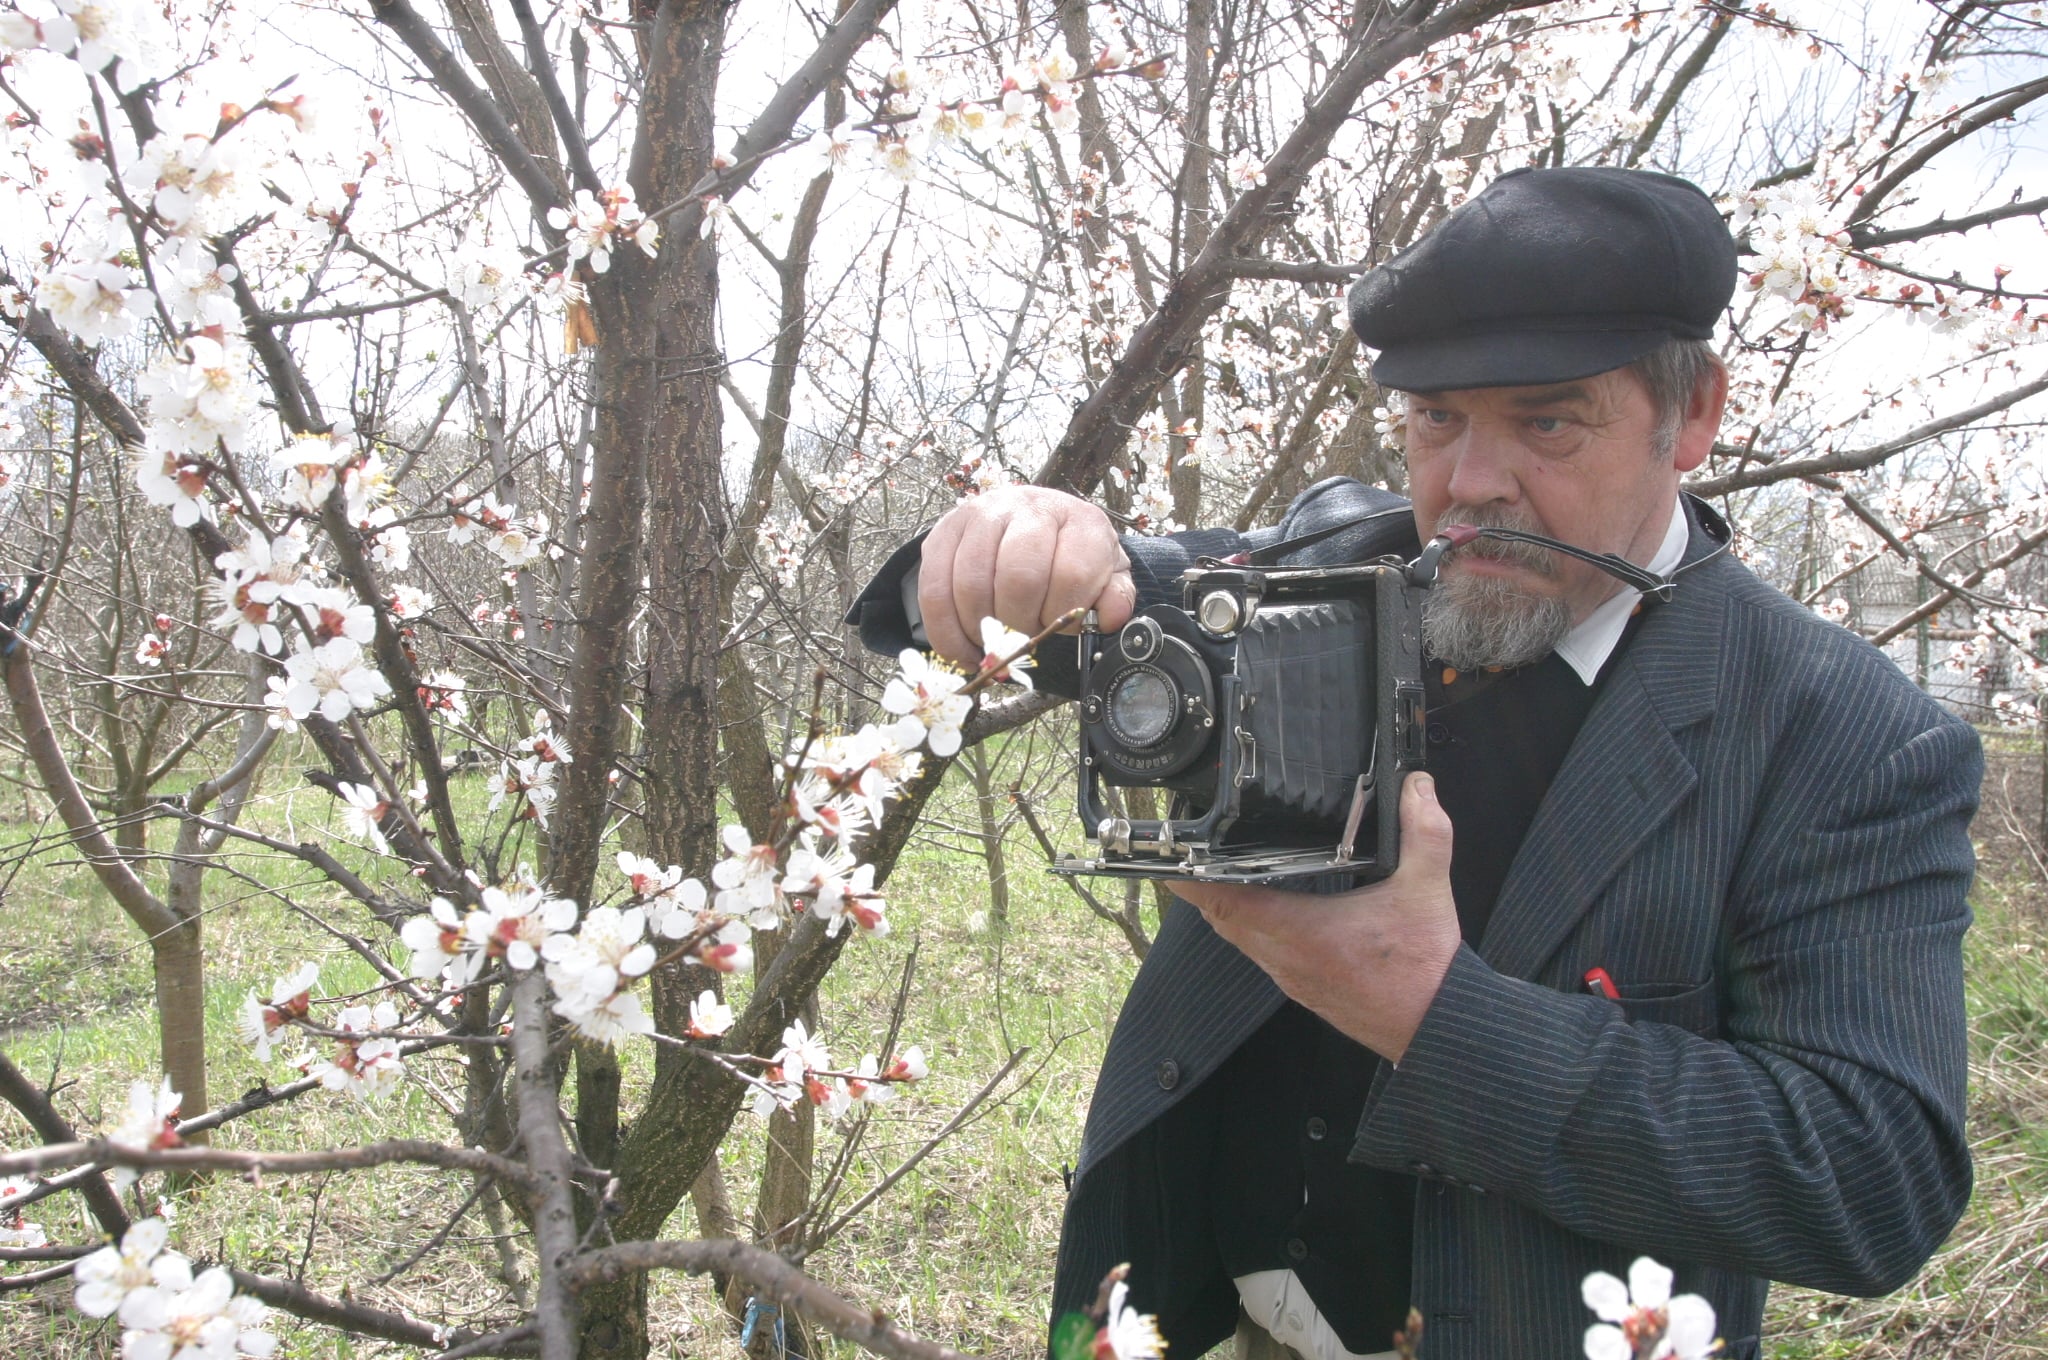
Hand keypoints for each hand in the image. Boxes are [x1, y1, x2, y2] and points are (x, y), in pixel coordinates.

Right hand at [917, 486, 1136, 668]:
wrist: (1030, 522)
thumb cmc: (1069, 556)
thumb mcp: (1105, 575)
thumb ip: (1115, 597)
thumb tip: (1112, 618)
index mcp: (1078, 519)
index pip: (1072, 574)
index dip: (1062, 614)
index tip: (1057, 624)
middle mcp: (1028, 507)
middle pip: (1019, 580)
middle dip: (1021, 623)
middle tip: (1025, 632)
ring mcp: (980, 515)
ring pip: (972, 586)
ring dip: (983, 629)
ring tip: (995, 640)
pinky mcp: (943, 532)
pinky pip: (934, 590)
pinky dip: (946, 632)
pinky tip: (964, 649)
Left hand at [1172, 772, 1460, 1062]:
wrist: (1437, 1028)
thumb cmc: (1424, 968)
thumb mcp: (1427, 888)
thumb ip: (1423, 831)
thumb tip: (1417, 785)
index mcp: (1299, 930)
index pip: (1224, 900)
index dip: (1191, 877)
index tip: (1169, 855)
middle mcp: (1284, 957)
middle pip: (1221, 918)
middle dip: (1202, 886)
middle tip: (1188, 852)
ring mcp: (1291, 977)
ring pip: (1239, 938)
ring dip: (1225, 907)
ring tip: (1217, 871)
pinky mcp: (1303, 988)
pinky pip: (1261, 953)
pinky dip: (1250, 928)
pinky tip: (1264, 908)